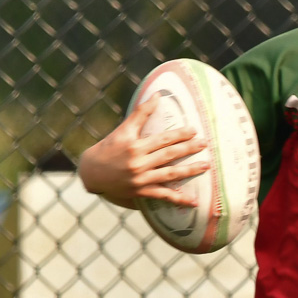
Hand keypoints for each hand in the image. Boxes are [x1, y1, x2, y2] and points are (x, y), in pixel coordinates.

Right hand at [77, 94, 208, 207]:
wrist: (91, 173)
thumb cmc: (109, 148)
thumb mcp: (123, 129)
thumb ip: (141, 113)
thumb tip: (158, 94)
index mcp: (135, 146)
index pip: (162, 139)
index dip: (179, 135)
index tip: (194, 130)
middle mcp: (138, 163)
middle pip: (168, 155)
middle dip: (188, 149)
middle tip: (205, 144)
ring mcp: (140, 180)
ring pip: (169, 175)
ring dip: (189, 171)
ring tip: (206, 166)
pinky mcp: (141, 193)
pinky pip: (163, 196)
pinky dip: (178, 199)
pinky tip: (194, 202)